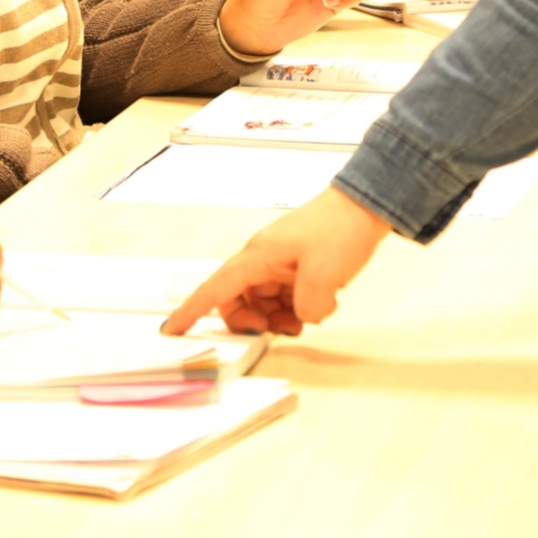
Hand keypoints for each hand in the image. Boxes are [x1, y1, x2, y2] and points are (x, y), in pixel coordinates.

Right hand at [162, 188, 391, 336]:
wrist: (366, 206)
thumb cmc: (340, 229)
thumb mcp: (324, 276)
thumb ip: (306, 308)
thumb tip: (302, 319)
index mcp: (258, 256)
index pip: (215, 288)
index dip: (191, 311)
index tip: (171, 330)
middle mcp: (263, 259)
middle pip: (237, 300)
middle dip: (250, 321)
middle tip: (274, 331)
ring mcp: (280, 263)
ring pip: (262, 301)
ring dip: (276, 317)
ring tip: (302, 321)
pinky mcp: (297, 267)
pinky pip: (283, 297)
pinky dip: (294, 309)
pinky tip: (316, 307)